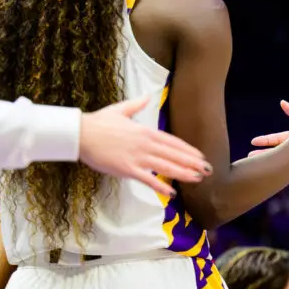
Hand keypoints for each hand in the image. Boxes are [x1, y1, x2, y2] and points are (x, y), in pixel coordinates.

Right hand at [79, 96, 209, 196]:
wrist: (80, 133)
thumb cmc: (98, 122)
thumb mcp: (120, 110)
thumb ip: (136, 105)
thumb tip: (147, 97)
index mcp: (146, 131)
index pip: (173, 142)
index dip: (188, 150)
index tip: (200, 156)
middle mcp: (145, 144)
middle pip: (174, 154)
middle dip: (192, 162)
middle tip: (207, 169)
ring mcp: (137, 157)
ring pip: (166, 166)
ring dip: (183, 173)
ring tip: (197, 178)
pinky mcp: (127, 169)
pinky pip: (147, 179)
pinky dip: (160, 185)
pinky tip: (172, 192)